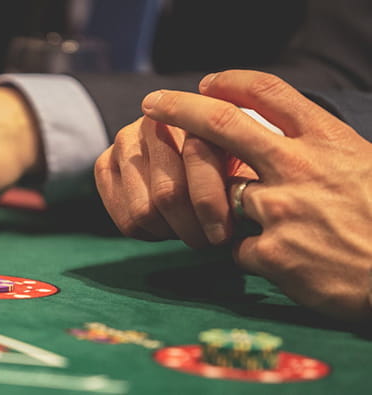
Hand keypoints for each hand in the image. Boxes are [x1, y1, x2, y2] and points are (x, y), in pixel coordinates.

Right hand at [94, 116, 255, 247]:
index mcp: (193, 111)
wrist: (200, 149)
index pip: (196, 162)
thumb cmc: (236, 159)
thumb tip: (243, 210)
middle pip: (168, 193)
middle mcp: (153, 120)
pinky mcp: (105, 164)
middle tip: (210, 241)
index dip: (214, 206)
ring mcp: (124, 141)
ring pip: (144, 211)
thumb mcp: (252, 160)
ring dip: (171, 232)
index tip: (228, 233)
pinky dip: (149, 233)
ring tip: (191, 232)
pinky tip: (167, 226)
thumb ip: (249, 175)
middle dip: (193, 227)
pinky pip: (124, 219)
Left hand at [142, 70, 371, 320]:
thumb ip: (317, 149)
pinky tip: (282, 262)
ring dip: (222, 206)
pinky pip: (235, 248)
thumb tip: (276, 135)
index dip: (231, 83)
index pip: (270, 92)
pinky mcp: (270, 254)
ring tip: (266, 225)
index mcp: (327, 140)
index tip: (205, 82)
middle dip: (179, 110)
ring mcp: (279, 210)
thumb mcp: (361, 164)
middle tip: (151, 103)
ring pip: (221, 195)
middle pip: (222, 125)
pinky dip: (247, 252)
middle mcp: (297, 167)